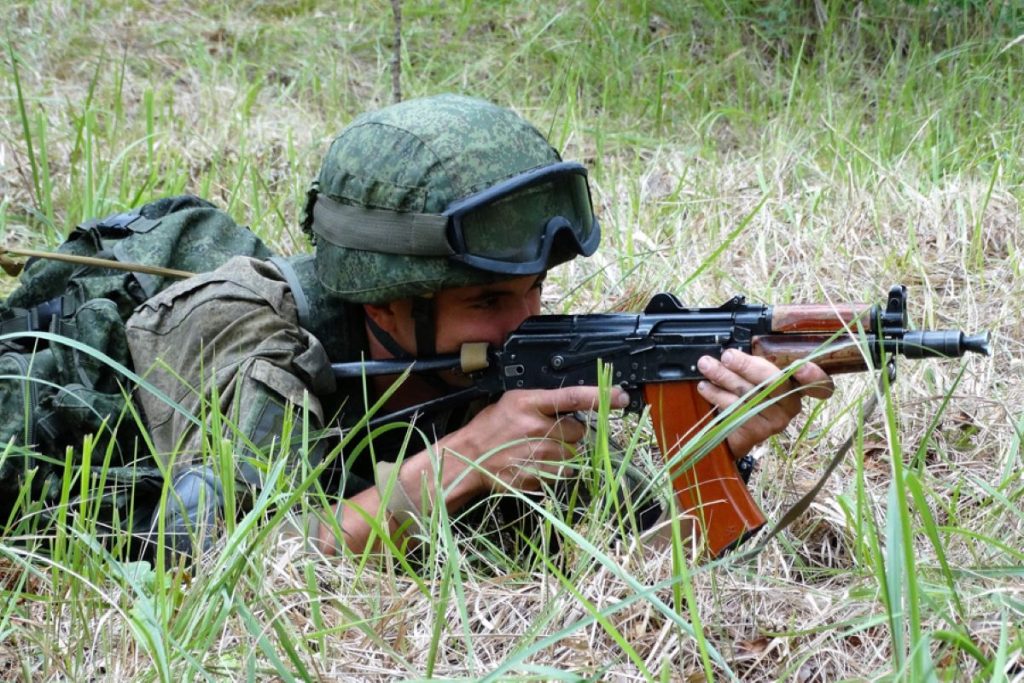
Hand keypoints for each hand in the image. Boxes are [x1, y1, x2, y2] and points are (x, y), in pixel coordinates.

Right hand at [446, 386, 628, 492]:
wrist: (469, 459)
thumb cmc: (491, 427)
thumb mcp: (513, 402)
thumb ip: (544, 402)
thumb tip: (577, 404)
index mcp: (529, 404)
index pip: (573, 397)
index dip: (600, 395)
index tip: (620, 396)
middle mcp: (536, 428)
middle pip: (578, 430)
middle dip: (571, 432)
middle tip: (550, 432)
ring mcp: (538, 455)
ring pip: (573, 454)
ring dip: (564, 453)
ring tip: (540, 449)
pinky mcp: (538, 476)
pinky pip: (562, 473)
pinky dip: (555, 470)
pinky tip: (536, 463)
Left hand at [696, 349, 833, 457]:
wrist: (732, 430)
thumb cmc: (746, 393)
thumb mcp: (755, 374)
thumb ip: (755, 363)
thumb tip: (733, 349)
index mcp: (797, 387)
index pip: (820, 385)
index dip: (814, 376)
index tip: (799, 367)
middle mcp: (791, 406)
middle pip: (774, 384)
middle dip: (747, 366)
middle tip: (727, 356)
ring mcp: (775, 421)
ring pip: (749, 395)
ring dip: (724, 377)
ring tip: (706, 366)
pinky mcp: (757, 433)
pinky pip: (735, 410)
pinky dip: (717, 395)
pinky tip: (706, 387)